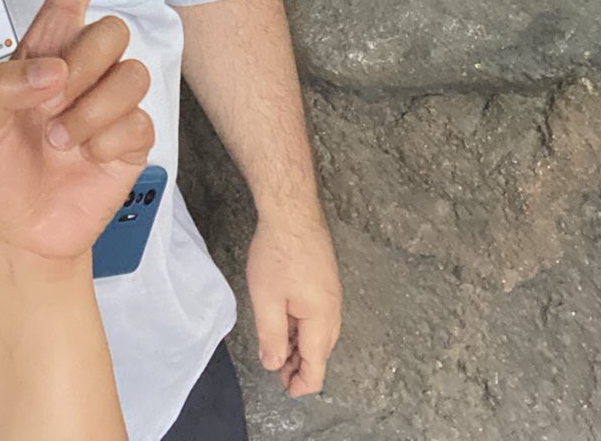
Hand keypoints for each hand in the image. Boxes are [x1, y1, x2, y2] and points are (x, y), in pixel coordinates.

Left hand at [0, 0, 155, 264]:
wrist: (18, 236)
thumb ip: (5, 83)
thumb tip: (57, 70)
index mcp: (44, 47)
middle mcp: (83, 65)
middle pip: (111, 30)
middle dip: (80, 73)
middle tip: (48, 112)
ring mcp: (110, 100)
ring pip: (128, 74)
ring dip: (89, 114)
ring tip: (60, 142)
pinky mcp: (132, 137)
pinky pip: (137, 119)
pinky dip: (105, 142)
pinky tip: (84, 158)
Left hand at [246, 208, 341, 396]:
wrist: (292, 211)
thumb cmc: (278, 252)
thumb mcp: (267, 300)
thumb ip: (272, 337)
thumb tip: (274, 365)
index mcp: (322, 319)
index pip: (317, 365)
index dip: (301, 383)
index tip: (285, 389)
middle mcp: (333, 309)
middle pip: (321, 351)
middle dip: (300, 367)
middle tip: (276, 370)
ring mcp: (331, 294)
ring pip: (320, 333)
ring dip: (301, 347)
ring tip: (278, 350)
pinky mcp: (325, 281)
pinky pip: (318, 316)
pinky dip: (303, 328)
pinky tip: (286, 323)